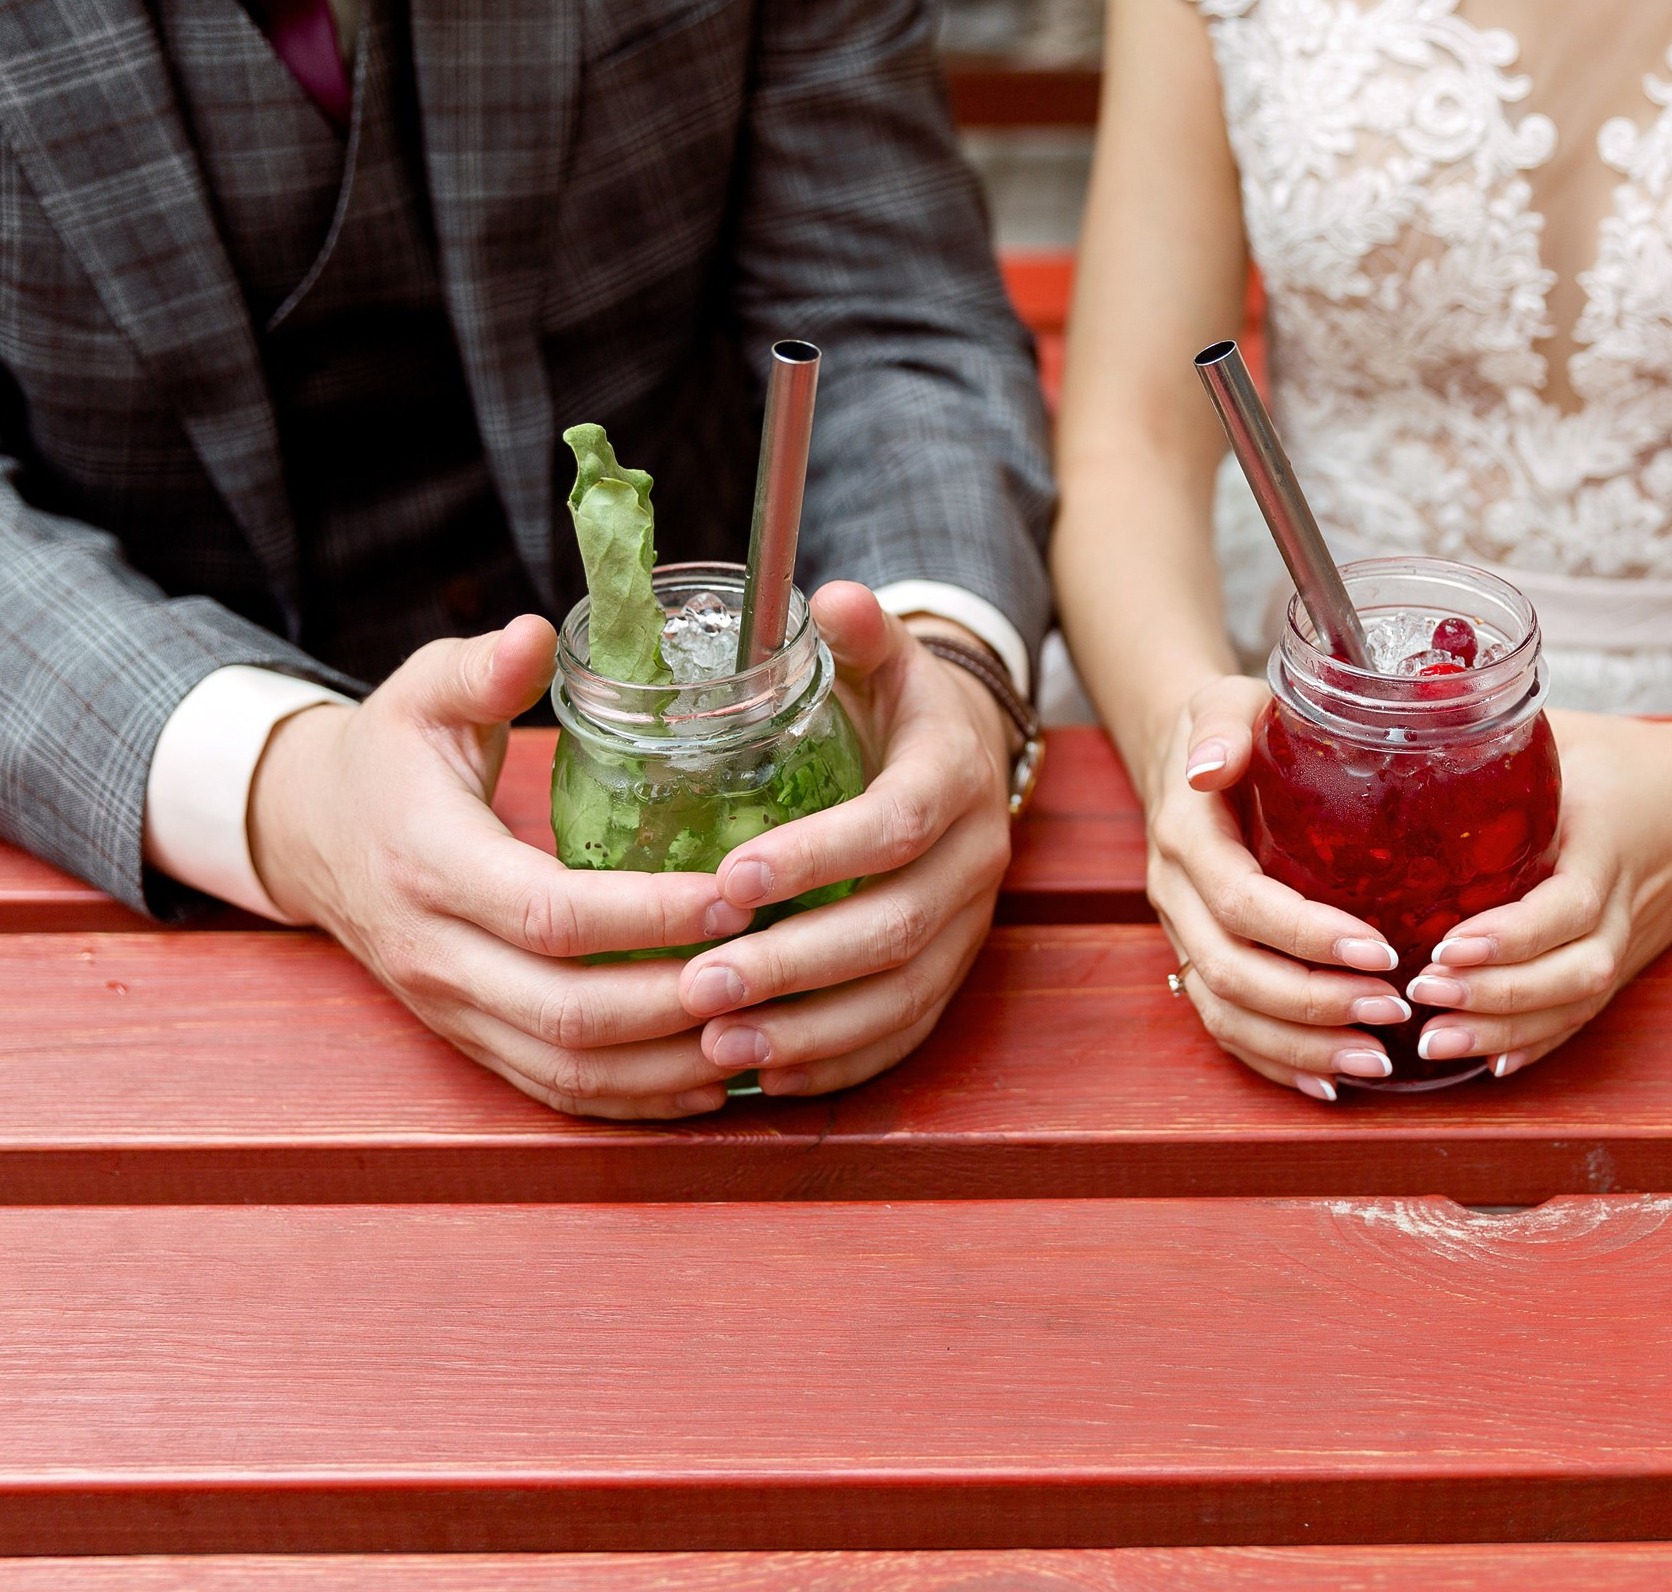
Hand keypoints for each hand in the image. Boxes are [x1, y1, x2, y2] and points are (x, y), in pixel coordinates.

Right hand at [251, 617, 737, 1117]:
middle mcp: (436, 953)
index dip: (648, 915)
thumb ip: (480, 669)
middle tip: (769, 973)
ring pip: (568, 1067)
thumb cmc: (389, 756)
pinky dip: (637, 1098)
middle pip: (568, 1011)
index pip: (550, 913)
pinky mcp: (471, 1040)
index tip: (735, 896)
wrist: (311, 834)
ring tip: (760, 1032)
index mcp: (430, 864)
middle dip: (677, 1003)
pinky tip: (713, 1081)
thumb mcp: (421, 694)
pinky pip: (557, 1089)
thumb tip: (534, 636)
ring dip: (670, 1064)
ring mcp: (451, 1009)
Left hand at [671, 584, 1015, 1096]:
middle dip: (794, 964)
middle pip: (894, 927)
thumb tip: (832, 596)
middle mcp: (974, 858)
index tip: (731, 878)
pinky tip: (764, 1075)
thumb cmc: (892, 705)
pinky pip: (904, 1033)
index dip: (818, 856)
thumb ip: (857, 631)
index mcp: (952, 776)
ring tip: (717, 1042)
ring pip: (901, 994)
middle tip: (697, 983)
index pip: (894, 825)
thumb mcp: (881, 656)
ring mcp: (970, 925)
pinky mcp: (953, 973)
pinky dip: (838, 1063)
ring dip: (809, 1028)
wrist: (962, 755)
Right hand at [1147, 675, 1420, 1100]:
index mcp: (1187, 836)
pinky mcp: (1197, 958)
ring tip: (1376, 1059)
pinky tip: (1331, 1083)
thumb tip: (1213, 764)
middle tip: (1395, 1010)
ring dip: (1300, 1047)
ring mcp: (1183, 934)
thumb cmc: (1231, 724)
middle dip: (1314, 1004)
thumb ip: (1224, 725)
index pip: (1242, 902)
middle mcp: (1176, 895)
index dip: (1307, 935)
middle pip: (1233, 973)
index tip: (1382, 949)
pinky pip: (1226, 1026)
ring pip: (1227, 1013)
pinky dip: (1275, 1063)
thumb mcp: (1227, 701)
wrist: (1184, 750)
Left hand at [1400, 711, 1671, 1077]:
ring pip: (1577, 1002)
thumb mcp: (1565, 734)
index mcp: (1607, 842)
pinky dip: (1538, 1042)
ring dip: (1506, 1030)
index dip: (1510, 936)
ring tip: (1433, 1040)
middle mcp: (1623, 902)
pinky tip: (1487, 1062)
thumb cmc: (1628, 759)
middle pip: (1575, 970)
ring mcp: (1628, 940)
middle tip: (1424, 998)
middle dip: (1499, 997)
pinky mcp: (1623, 962)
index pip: (1569, 905)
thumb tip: (1401, 726)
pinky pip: (1583, 1015)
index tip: (1447, 946)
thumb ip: (1494, 738)